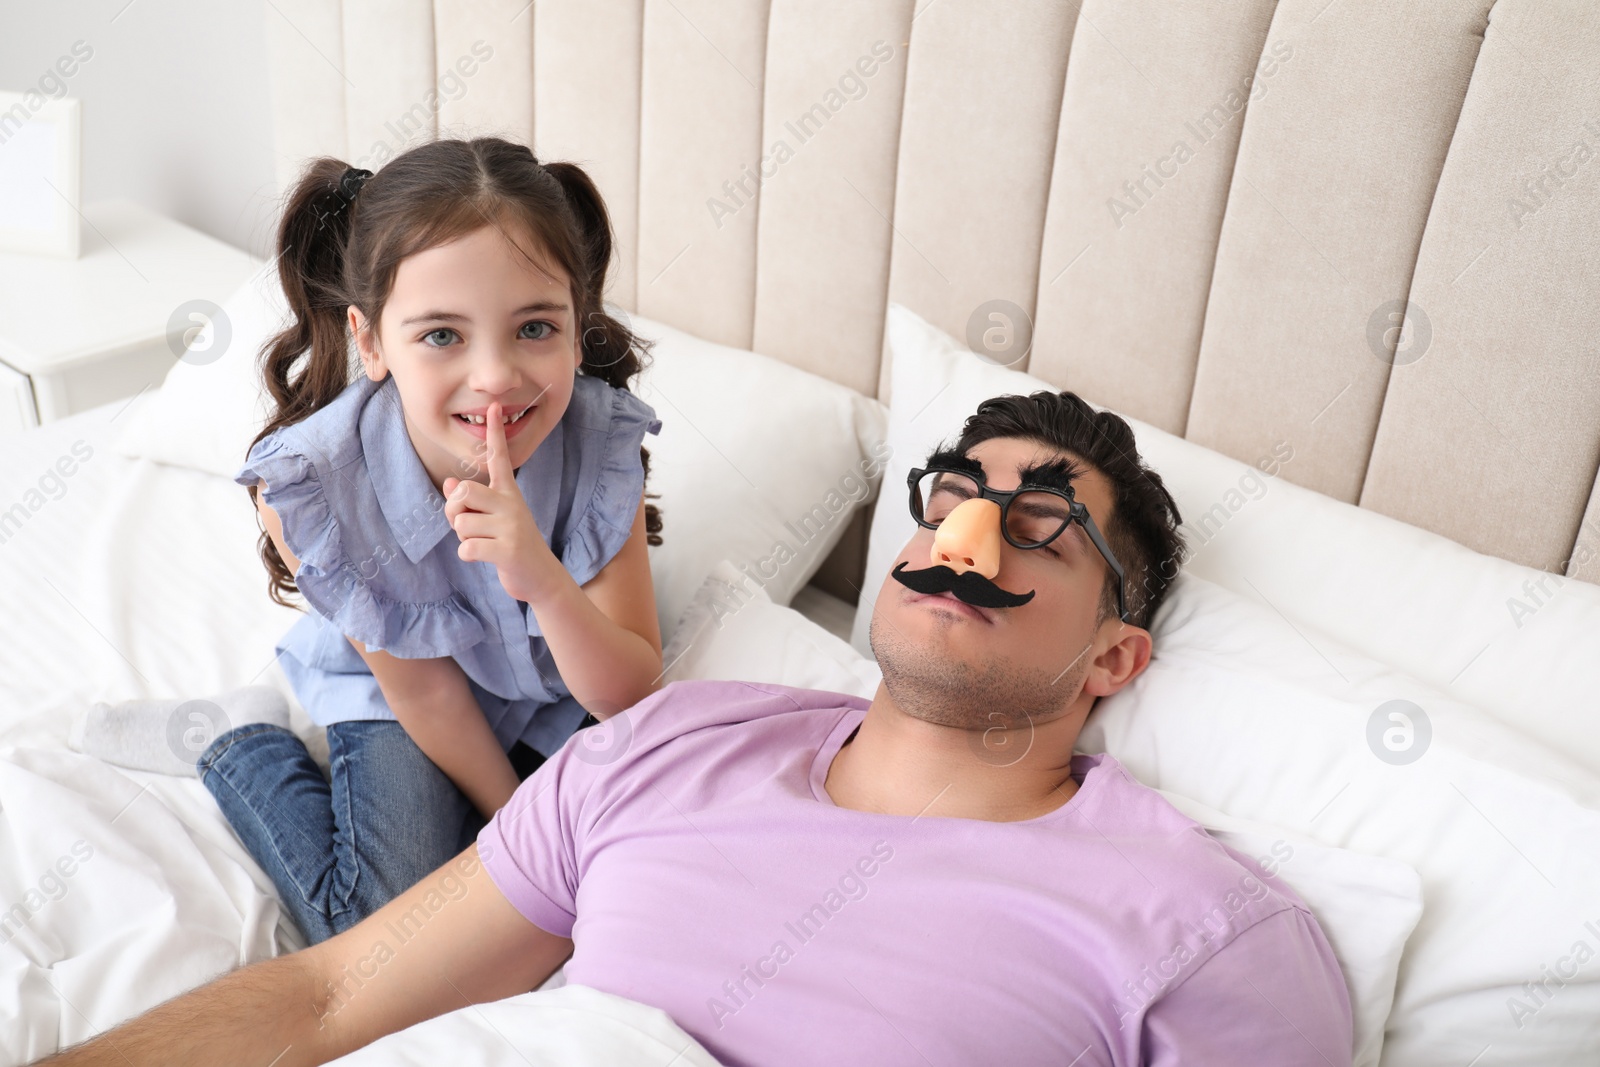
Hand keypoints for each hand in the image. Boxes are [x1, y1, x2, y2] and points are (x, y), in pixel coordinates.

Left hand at [443, 401, 564, 604]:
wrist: (541, 577)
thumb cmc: (511, 544)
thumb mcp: (492, 519)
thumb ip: (470, 502)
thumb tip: (449, 483)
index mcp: (509, 493)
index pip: (499, 458)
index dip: (495, 433)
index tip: (494, 406)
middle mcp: (511, 504)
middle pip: (463, 492)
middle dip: (455, 511)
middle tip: (469, 525)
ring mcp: (511, 526)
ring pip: (461, 524)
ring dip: (463, 538)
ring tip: (484, 543)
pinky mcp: (507, 550)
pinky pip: (467, 548)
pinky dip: (469, 555)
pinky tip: (486, 557)